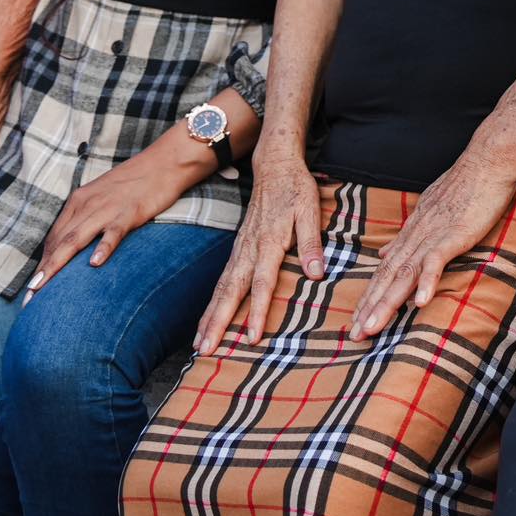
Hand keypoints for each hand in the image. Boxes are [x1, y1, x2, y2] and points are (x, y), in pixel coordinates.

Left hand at [26, 148, 193, 297]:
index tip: (33, 287)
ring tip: (43, 286)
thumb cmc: (135, 181)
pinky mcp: (130, 212)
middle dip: (43, 270)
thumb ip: (88, 216)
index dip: (43, 262)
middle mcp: (88, 204)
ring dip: (57, 264)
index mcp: (79, 200)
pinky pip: (113, 232)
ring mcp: (108, 208)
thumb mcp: (103, 196)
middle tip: (30, 295)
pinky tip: (94, 264)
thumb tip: (77, 245)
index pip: (55, 236)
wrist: (164, 162)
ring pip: (76, 239)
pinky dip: (103, 247)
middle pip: (60, 241)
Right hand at [192, 148, 320, 353]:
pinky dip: (212, 303)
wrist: (274, 165)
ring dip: (209, 317)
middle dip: (217, 322)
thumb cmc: (295, 188)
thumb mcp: (310, 210)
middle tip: (206, 350)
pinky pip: (221, 280)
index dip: (257, 311)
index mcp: (269, 242)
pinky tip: (207, 321)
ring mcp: (239, 249)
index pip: (262, 283)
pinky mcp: (237, 249)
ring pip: (221, 288)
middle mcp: (249, 249)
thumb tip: (317, 274)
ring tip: (199, 345)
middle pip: (230, 291)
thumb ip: (311, 243)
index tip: (251, 337)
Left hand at [346, 152, 515, 339]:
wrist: (486, 162)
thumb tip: (385, 254)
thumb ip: (407, 235)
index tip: (356, 321)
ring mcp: (433, 235)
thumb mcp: (428, 211)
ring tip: (373, 327)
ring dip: (388, 302)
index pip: (384, 269)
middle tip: (354, 336)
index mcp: (411, 233)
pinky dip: (428, 281)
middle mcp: (416, 236)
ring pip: (405, 273)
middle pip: (387, 276)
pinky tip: (420, 303)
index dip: (370, 296)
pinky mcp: (454, 234)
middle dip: (370, 307)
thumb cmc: (463, 185)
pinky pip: (437, 260)